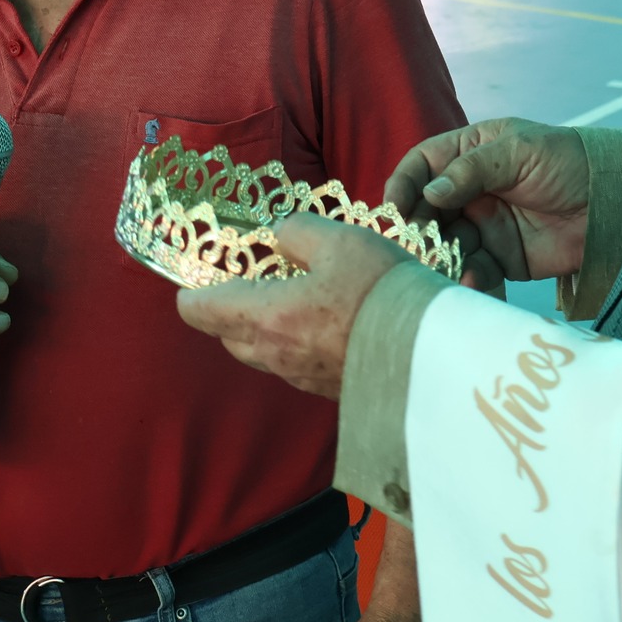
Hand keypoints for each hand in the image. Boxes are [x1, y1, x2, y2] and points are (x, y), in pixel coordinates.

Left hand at [175, 216, 405, 397]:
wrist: (430, 352)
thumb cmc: (380, 291)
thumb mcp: (338, 240)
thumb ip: (297, 232)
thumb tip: (279, 236)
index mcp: (265, 315)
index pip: (200, 311)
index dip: (191, 291)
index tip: (197, 276)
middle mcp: (275, 353)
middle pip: (227, 335)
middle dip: (229, 309)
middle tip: (251, 279)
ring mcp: (300, 376)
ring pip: (261, 352)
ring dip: (265, 327)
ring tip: (294, 297)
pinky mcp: (327, 390)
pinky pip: (294, 365)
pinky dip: (296, 343)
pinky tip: (326, 322)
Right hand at [384, 117, 590, 291]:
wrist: (614, 201)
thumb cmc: (567, 161)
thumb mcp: (519, 152)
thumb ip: (472, 170)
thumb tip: (430, 192)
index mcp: (470, 154)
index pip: (423, 165)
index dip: (405, 183)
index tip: (393, 205)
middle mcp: (471, 191)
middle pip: (427, 209)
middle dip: (417, 227)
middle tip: (413, 243)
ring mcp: (485, 226)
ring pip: (446, 243)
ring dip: (438, 255)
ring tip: (438, 266)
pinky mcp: (502, 258)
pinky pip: (474, 269)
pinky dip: (467, 276)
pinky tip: (468, 279)